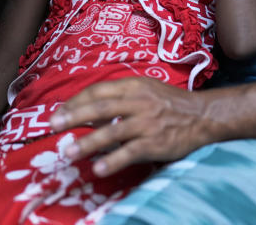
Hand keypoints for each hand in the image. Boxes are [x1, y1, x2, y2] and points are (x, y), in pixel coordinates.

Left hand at [49, 77, 212, 177]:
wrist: (202, 115)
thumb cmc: (169, 103)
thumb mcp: (145, 91)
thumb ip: (119, 98)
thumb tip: (88, 113)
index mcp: (134, 86)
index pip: (98, 91)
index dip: (76, 102)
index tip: (58, 113)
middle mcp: (138, 102)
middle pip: (100, 107)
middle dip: (74, 116)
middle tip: (53, 126)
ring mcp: (147, 122)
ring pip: (113, 130)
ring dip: (89, 142)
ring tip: (69, 152)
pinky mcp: (155, 142)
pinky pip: (130, 152)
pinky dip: (113, 160)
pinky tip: (99, 168)